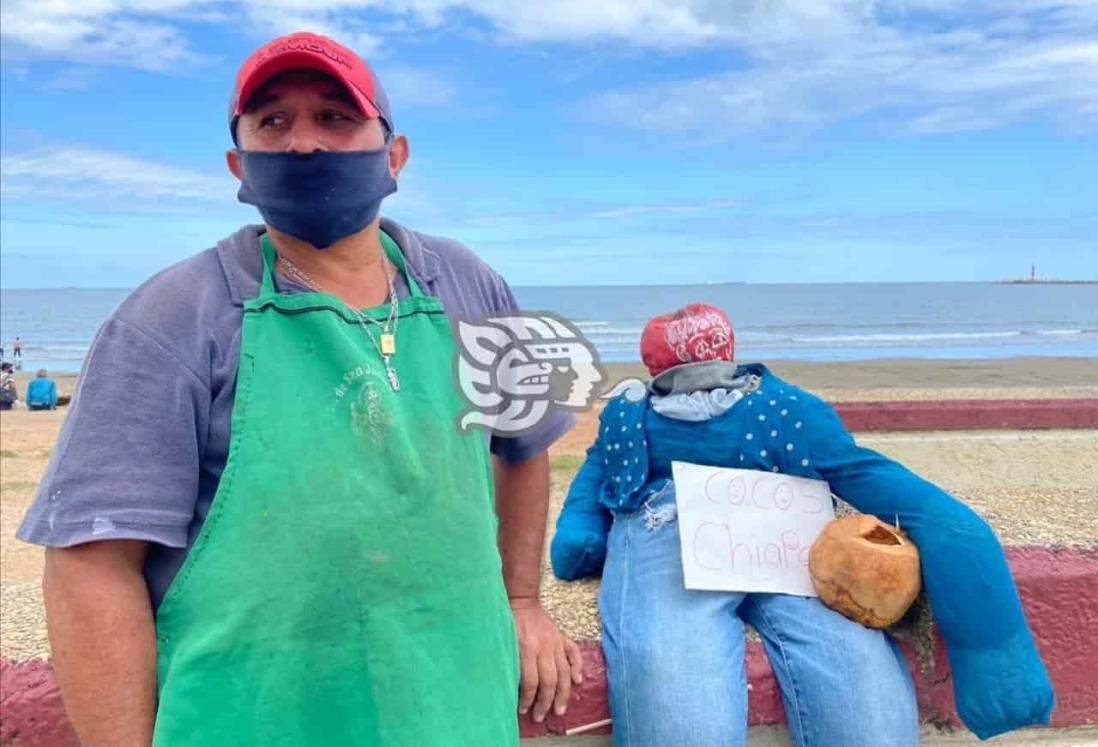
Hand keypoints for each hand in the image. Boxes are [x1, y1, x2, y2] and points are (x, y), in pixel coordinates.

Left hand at [510, 597, 583, 722]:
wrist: (521, 601)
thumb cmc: (509, 623)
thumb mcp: (505, 643)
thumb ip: (511, 662)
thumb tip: (512, 687)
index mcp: (527, 648)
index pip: (530, 681)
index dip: (527, 698)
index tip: (523, 710)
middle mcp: (544, 647)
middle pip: (549, 681)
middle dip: (545, 702)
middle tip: (541, 716)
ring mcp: (556, 642)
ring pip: (564, 672)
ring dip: (562, 694)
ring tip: (560, 709)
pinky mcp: (562, 637)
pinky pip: (574, 653)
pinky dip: (578, 666)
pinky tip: (578, 681)